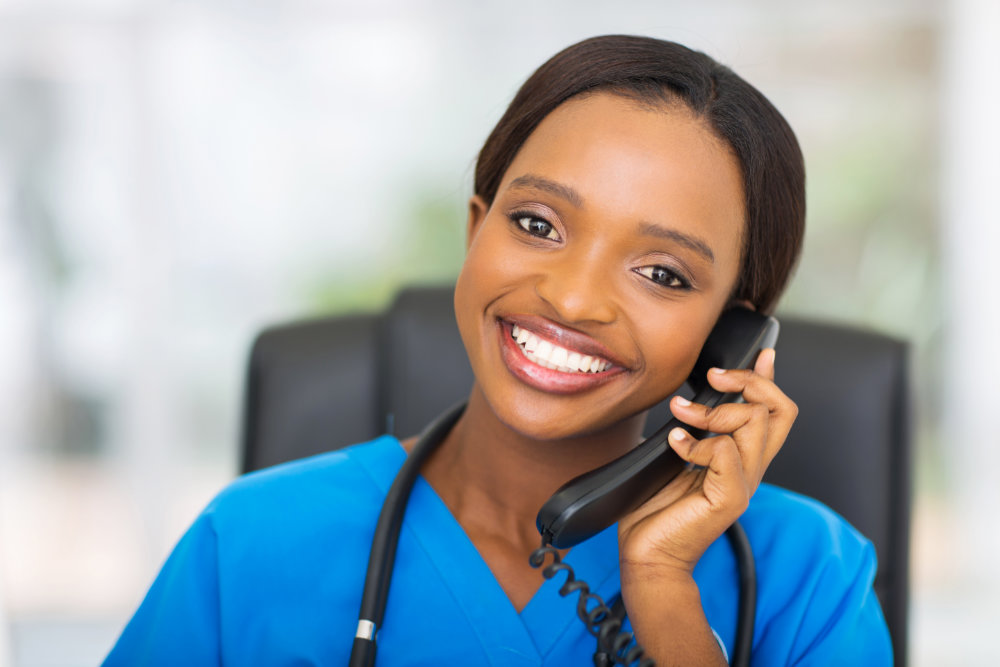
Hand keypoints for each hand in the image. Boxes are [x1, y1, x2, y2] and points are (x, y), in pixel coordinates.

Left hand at [617, 348, 797, 577]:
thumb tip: (681, 400)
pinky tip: (675, 443)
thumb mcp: (675, 458)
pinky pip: (724, 452)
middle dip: (749, 381)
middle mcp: (749, 470)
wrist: (648, 556)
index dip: (770, 380)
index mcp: (741, 460)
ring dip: (713, 409)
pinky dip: (695, 441)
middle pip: (780, 410)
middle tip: (713, 377)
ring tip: (680, 414)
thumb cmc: (655, 511)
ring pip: (755, 423)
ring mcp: (742, 485)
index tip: (762, 354)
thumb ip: (690, 430)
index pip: (775, 414)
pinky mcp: (727, 499)